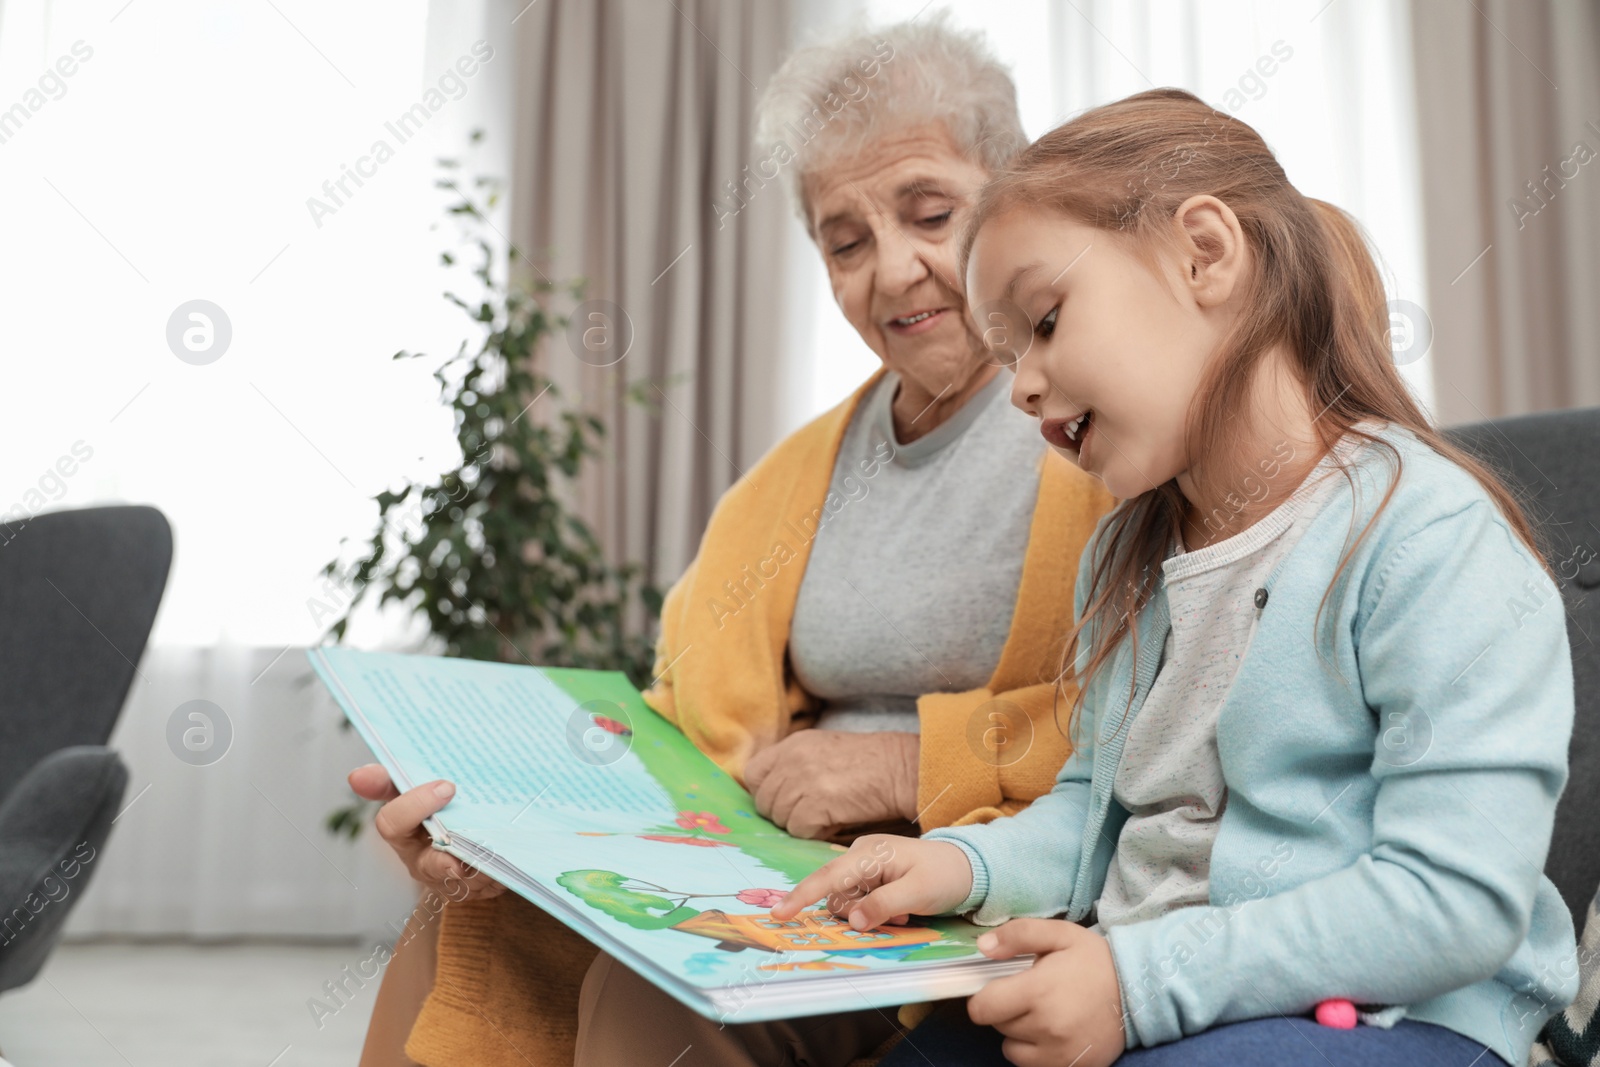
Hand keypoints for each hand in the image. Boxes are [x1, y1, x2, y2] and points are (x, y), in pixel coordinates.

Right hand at [348, 764, 505, 901]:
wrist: (466, 842)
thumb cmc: (435, 810)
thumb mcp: (412, 791)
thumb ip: (389, 780)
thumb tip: (356, 777)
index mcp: (402, 834)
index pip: (392, 823)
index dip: (415, 805)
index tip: (447, 787)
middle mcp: (422, 863)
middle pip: (433, 863)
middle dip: (454, 855)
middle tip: (476, 838)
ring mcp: (449, 881)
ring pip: (467, 879)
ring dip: (483, 864)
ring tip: (497, 846)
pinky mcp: (475, 890)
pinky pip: (489, 885)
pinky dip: (500, 872)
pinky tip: (509, 856)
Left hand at [743, 729, 918, 838]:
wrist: (899, 768)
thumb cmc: (869, 763)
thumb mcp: (824, 748)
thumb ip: (795, 764)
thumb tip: (772, 793)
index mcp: (792, 744)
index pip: (753, 774)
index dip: (765, 792)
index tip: (783, 801)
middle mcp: (792, 759)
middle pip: (765, 801)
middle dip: (783, 814)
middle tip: (809, 814)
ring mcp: (802, 781)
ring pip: (781, 819)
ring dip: (800, 824)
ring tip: (826, 816)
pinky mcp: (814, 804)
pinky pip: (799, 830)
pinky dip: (815, 832)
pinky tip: (834, 822)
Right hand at [769, 832, 971, 928]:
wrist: (968, 868)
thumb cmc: (945, 875)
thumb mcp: (919, 892)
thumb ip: (884, 905)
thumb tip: (855, 921)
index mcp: (869, 853)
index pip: (828, 876)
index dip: (802, 896)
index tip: (779, 915)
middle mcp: (860, 856)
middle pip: (835, 894)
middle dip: (858, 914)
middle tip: (898, 917)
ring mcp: (864, 866)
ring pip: (846, 902)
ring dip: (870, 914)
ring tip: (904, 912)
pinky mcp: (871, 877)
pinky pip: (859, 902)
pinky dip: (876, 911)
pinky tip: (902, 909)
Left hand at [967, 919, 1125, 1066]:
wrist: (1138, 994)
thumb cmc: (1094, 961)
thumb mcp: (1058, 934)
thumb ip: (1018, 934)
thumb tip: (983, 946)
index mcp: (1039, 991)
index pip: (982, 1008)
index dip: (983, 997)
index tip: (998, 988)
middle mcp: (1046, 1027)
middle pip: (998, 1025)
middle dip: (1007, 1009)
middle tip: (1031, 995)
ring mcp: (1058, 1054)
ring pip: (1011, 1049)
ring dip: (1019, 1034)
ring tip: (1043, 1015)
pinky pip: (1032, 1066)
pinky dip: (1035, 1052)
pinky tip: (1053, 1033)